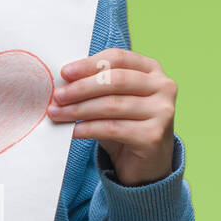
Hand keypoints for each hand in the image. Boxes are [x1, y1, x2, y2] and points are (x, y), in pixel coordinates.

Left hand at [45, 48, 177, 186]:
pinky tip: (72, 130)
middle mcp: (163, 86)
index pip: (118, 58)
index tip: (64, 73)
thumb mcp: (112, 98)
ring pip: (112, 105)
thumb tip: (62, 81)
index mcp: (151, 69)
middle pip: (115, 80)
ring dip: (78, 109)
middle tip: (57, 96)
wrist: (146, 161)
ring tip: (57, 113)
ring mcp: (162, 111)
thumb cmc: (125, 122)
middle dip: (81, 88)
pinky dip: (88, 128)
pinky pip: (113, 128)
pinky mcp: (154, 135)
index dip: (88, 64)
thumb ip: (95, 84)